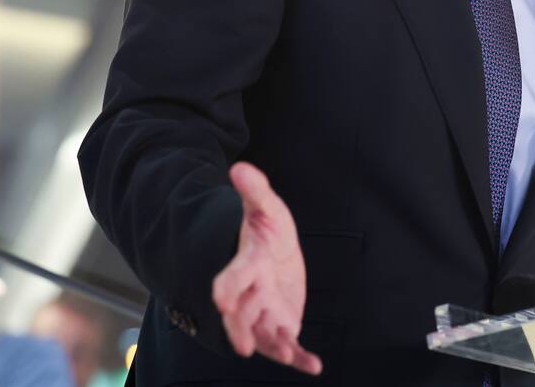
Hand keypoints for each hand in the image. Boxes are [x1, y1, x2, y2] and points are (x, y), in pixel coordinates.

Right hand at [212, 162, 321, 375]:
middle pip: (242, 313)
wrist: (276, 256)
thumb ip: (255, 191)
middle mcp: (253, 294)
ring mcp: (265, 314)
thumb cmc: (267, 232)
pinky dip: (299, 358)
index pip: (234, 276)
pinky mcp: (282, 326)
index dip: (228, 286)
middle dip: (241, 327)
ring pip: (263, 334)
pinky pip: (289, 345)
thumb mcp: (267, 208)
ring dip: (273, 345)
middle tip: (244, 344)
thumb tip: (239, 167)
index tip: (221, 298)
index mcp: (248, 264)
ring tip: (287, 351)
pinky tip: (313, 366)